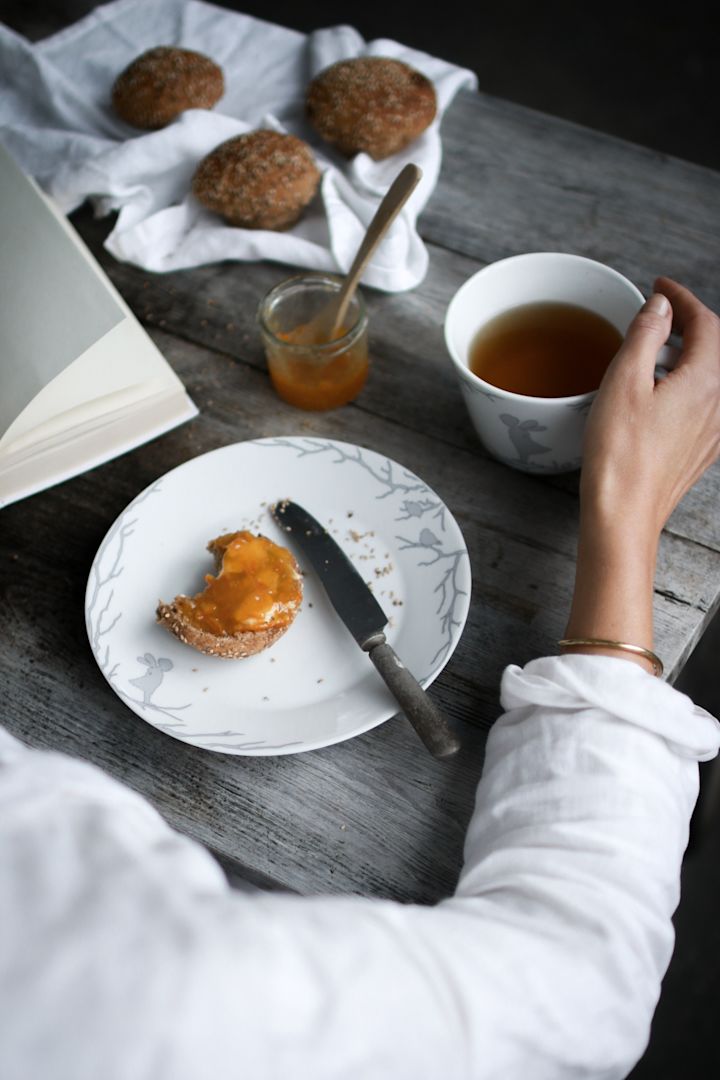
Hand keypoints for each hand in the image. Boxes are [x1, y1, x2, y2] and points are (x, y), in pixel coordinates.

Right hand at [563, 279, 719, 671]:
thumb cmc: (620, 456)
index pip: (707, 322)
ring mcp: (714, 430)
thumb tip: (660, 308)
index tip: (661, 288)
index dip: (683, 299)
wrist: (624, 514)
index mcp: (706, 380)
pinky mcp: (701, 450)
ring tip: (659, 348)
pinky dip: (690, 383)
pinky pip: (706, 403)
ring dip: (691, 353)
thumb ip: (645, 335)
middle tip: (660, 312)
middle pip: (717, 347)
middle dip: (692, 323)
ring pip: (713, 376)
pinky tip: (663, 392)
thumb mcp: (623, 381)